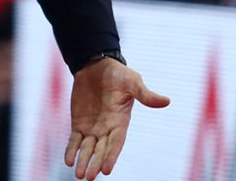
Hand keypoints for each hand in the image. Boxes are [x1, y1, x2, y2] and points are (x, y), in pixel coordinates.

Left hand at [65, 58, 168, 178]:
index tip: (106, 170)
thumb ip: (146, 95)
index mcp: (121, 122)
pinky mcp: (79, 122)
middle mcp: (107, 128)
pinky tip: (68, 161)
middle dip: (95, 163)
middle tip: (90, 177)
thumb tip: (167, 101)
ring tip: (80, 175)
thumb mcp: (133, 82)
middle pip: (101, 150)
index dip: (111, 156)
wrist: (96, 65)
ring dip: (83, 161)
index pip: (116, 143)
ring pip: (87, 148)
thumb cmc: (118, 74)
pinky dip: (71, 150)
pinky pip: (74, 139)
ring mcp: (92, 127)